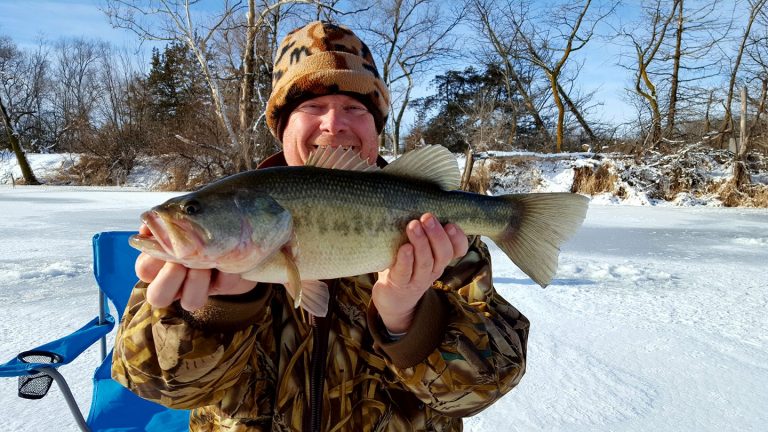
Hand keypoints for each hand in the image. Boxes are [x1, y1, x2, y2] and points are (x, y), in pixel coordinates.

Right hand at [135, 224, 257, 310]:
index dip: (151, 261)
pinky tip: (231, 256)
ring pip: (190, 302)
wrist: (238, 226)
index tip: (163, 244)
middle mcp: (177, 279)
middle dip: (169, 279)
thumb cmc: (201, 219)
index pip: (144, 270)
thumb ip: (162, 220)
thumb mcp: (181, 216)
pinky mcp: (223, 285)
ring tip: (208, 262)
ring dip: (198, 280)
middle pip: (157, 297)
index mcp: (160, 262)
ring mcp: (200, 286)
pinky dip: (228, 269)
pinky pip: (223, 285)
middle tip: (181, 261)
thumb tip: (145, 229)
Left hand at [373, 213, 468, 333]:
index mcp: (440, 258)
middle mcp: (433, 269)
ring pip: (426, 262)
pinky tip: (404, 248)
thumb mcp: (419, 247)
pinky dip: (406, 260)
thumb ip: (423, 230)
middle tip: (427, 217)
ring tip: (413, 226)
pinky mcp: (400, 284)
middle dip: (437, 235)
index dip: (458, 238)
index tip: (451, 224)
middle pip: (443, 254)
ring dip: (421, 243)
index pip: (458, 249)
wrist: (392, 296)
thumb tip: (420, 198)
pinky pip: (406, 272)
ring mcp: (418, 279)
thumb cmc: (405, 263)